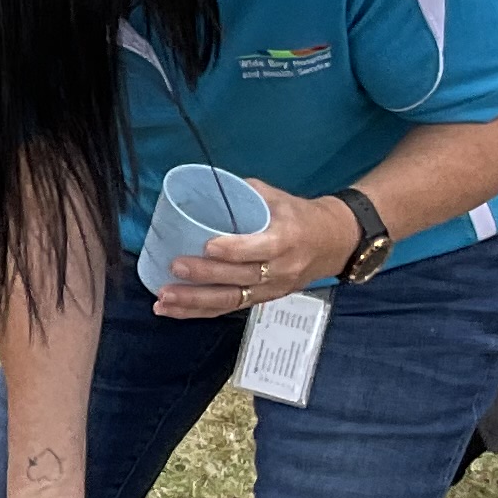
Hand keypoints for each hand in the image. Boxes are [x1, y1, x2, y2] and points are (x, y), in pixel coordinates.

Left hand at [155, 183, 358, 318]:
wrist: (333, 243)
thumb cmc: (299, 215)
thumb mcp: (277, 198)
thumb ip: (242, 194)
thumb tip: (201, 186)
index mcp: (285, 240)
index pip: (258, 249)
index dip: (233, 250)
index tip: (206, 245)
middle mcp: (279, 269)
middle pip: (239, 278)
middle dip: (204, 275)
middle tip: (174, 267)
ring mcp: (270, 290)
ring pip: (230, 300)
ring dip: (194, 302)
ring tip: (163, 300)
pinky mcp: (262, 300)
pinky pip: (228, 308)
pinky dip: (198, 311)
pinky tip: (171, 310)